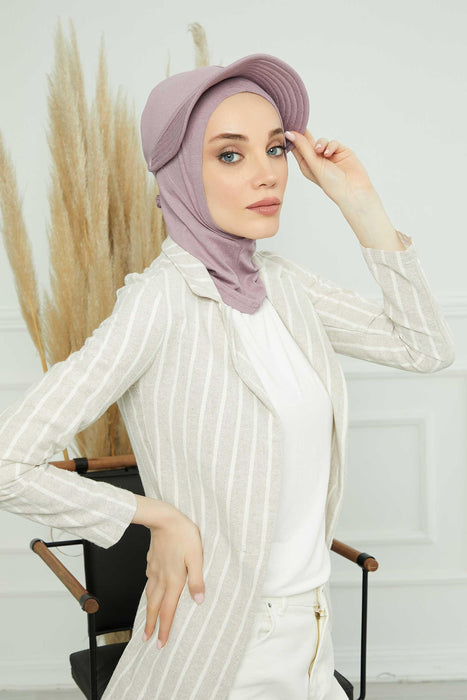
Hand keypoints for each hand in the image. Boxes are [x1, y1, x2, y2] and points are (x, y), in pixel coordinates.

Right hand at [142, 502, 204, 647]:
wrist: (164, 518)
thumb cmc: (183, 535)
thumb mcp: (197, 557)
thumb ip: (197, 580)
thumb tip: (199, 600)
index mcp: (174, 580)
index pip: (168, 610)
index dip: (165, 628)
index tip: (160, 643)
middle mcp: (161, 578)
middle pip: (154, 606)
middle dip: (151, 625)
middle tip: (147, 639)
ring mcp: (154, 569)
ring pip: (149, 595)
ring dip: (148, 610)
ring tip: (147, 619)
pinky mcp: (151, 561)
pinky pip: (149, 581)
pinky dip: (149, 591)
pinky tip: (151, 589)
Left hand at [286, 128, 376, 206]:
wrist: (353, 189)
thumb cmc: (331, 183)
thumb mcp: (313, 164)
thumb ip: (303, 147)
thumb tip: (289, 133)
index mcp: (306, 166)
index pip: (297, 149)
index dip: (293, 138)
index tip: (287, 128)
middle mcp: (317, 161)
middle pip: (308, 143)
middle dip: (306, 136)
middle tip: (301, 126)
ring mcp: (329, 156)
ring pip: (322, 141)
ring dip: (321, 144)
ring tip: (321, 152)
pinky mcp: (341, 152)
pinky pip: (333, 143)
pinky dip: (331, 146)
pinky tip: (330, 153)